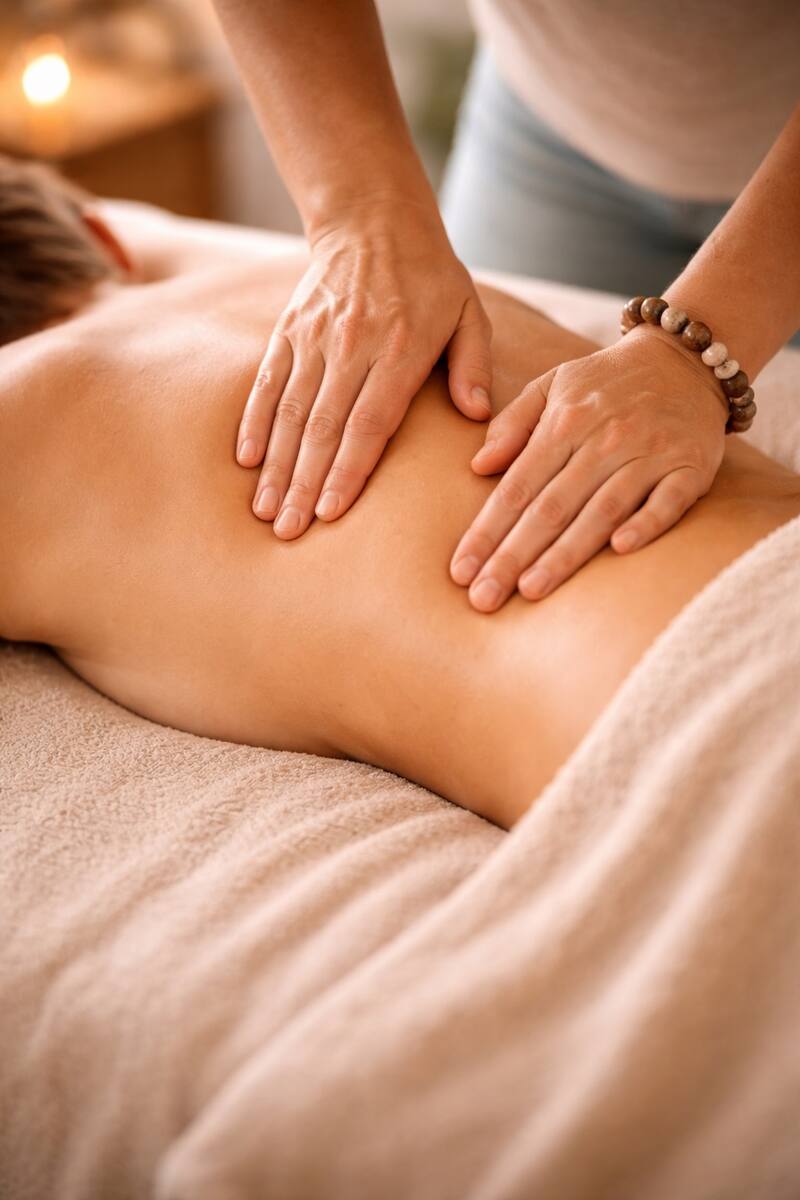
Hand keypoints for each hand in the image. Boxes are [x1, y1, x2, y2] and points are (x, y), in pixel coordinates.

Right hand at [236, 199, 492, 538]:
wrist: (373, 219)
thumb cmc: (430, 278)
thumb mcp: (468, 313)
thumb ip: (473, 365)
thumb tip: (477, 416)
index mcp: (401, 349)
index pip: (370, 423)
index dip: (348, 471)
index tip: (331, 513)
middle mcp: (353, 346)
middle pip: (324, 427)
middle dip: (305, 484)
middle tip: (290, 531)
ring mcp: (315, 339)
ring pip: (292, 412)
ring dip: (277, 465)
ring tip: (266, 511)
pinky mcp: (289, 331)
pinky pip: (268, 383)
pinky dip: (256, 422)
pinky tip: (247, 461)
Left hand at [449, 326, 728, 611]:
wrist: (686, 360)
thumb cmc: (607, 383)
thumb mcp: (553, 385)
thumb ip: (513, 423)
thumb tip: (477, 466)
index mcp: (564, 422)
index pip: (516, 487)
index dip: (486, 531)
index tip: (460, 572)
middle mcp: (604, 440)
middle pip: (551, 507)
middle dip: (513, 555)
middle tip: (484, 598)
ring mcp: (650, 453)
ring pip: (602, 510)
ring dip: (566, 552)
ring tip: (531, 590)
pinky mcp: (691, 467)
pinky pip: (668, 501)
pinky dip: (646, 523)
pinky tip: (619, 550)